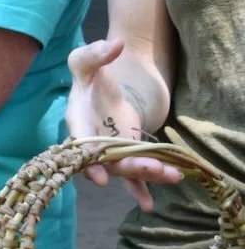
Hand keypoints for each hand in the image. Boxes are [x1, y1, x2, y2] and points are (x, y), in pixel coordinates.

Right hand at [66, 38, 180, 209]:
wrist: (107, 84)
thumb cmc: (91, 73)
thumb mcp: (86, 59)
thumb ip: (95, 53)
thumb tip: (115, 45)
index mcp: (77, 119)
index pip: (80, 143)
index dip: (89, 161)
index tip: (100, 177)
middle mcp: (90, 140)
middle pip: (106, 161)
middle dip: (128, 167)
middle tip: (152, 167)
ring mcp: (108, 150)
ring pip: (124, 168)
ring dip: (145, 175)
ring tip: (172, 175)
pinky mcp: (124, 154)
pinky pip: (132, 175)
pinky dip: (140, 189)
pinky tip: (149, 204)